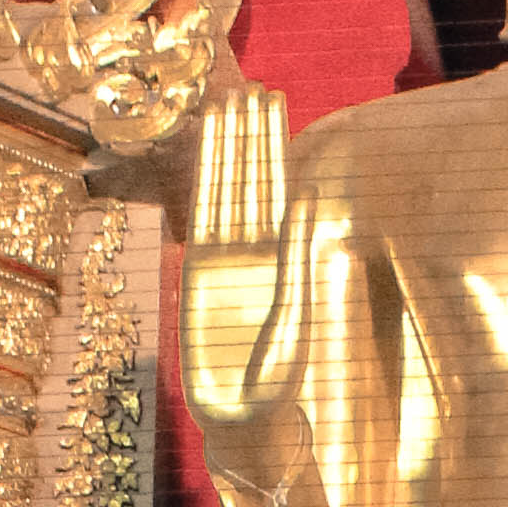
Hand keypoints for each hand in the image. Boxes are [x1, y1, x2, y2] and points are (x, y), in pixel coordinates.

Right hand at [178, 81, 289, 437]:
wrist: (244, 421)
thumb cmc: (279, 382)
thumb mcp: (294, 314)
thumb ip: (298, 257)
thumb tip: (308, 197)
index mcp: (284, 258)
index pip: (277, 187)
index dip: (274, 145)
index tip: (275, 102)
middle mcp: (256, 253)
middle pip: (252, 179)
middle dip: (252, 135)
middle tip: (254, 84)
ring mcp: (226, 261)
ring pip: (226, 191)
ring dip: (227, 149)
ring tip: (228, 104)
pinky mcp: (199, 275)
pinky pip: (200, 218)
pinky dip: (203, 184)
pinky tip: (208, 151)